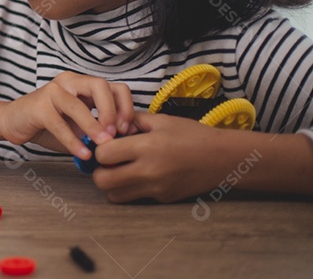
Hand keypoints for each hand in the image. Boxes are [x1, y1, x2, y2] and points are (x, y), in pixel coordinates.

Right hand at [0, 71, 133, 159]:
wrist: (12, 122)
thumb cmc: (48, 124)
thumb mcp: (79, 127)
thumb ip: (99, 129)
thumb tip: (127, 141)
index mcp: (82, 85)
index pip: (114, 87)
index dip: (125, 107)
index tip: (127, 130)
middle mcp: (69, 82)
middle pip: (100, 86)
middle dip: (113, 110)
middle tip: (116, 134)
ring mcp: (52, 92)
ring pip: (78, 104)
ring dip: (94, 126)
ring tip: (103, 145)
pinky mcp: (38, 107)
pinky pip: (59, 124)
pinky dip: (73, 141)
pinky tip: (82, 154)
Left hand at [93, 112, 232, 202]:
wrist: (222, 159)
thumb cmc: (191, 135)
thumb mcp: (160, 120)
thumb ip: (132, 121)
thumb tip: (110, 126)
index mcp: (146, 147)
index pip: (103, 154)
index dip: (99, 147)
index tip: (106, 142)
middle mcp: (148, 171)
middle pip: (102, 181)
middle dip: (98, 170)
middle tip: (107, 161)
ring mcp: (155, 189)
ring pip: (114, 195)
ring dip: (111, 183)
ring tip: (120, 169)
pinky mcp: (162, 199)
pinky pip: (134, 198)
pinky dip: (129, 189)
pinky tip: (139, 175)